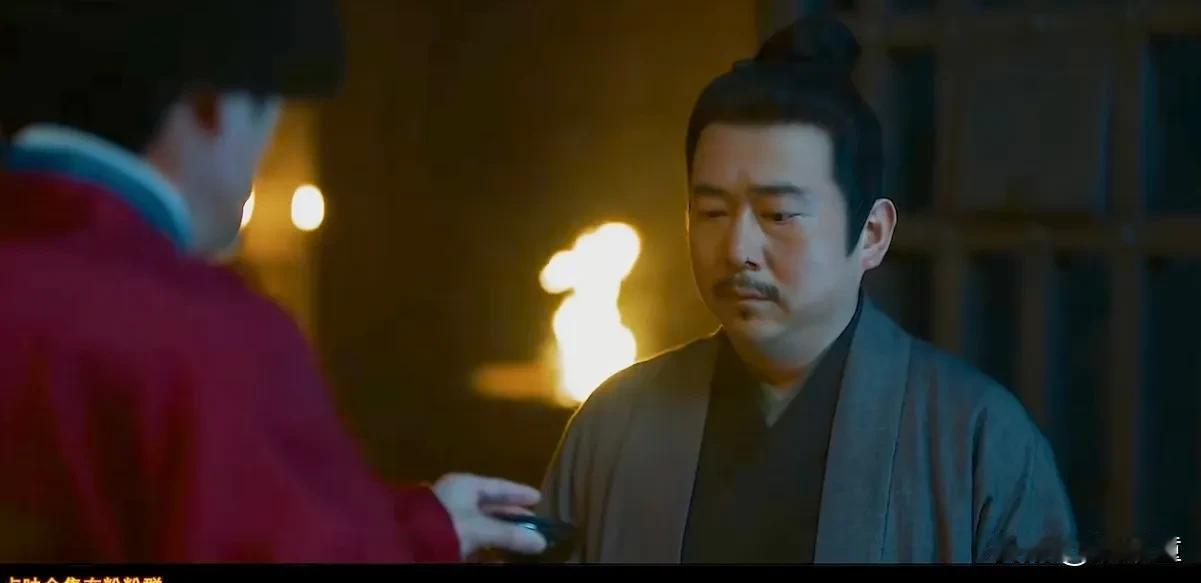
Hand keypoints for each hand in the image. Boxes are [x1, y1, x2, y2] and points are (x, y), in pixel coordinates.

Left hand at [432, 473, 547, 558]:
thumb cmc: (447, 525)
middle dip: (511, 514)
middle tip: (532, 520)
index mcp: (465, 484)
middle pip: (490, 504)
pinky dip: (485, 542)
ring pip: (480, 521)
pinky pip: (469, 535)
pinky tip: (496, 553)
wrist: (406, 542)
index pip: (498, 486)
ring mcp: (446, 514)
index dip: (519, 493)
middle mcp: (456, 495)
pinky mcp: (440, 533)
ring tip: (519, 539)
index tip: (538, 498)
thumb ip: (510, 534)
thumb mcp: (481, 529)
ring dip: (500, 531)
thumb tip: (541, 541)